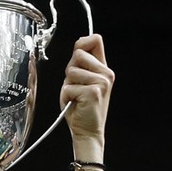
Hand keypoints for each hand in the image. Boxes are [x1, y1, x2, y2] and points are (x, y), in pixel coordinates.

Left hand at [60, 34, 112, 151]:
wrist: (87, 131)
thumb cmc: (81, 107)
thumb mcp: (81, 82)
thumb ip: (80, 65)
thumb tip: (78, 47)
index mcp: (103, 68)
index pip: (95, 40)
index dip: (82, 43)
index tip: (77, 52)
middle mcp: (106, 73)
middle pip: (78, 55)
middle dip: (70, 71)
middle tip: (75, 87)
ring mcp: (101, 82)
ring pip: (71, 72)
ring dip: (67, 86)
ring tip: (75, 97)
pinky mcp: (93, 92)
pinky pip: (68, 87)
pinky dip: (66, 97)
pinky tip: (75, 104)